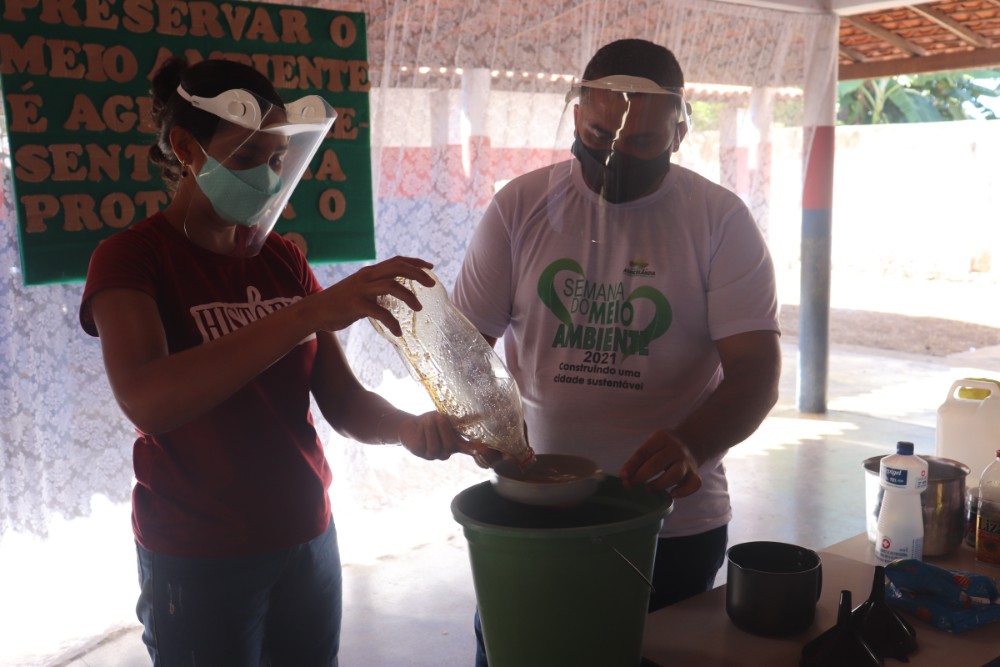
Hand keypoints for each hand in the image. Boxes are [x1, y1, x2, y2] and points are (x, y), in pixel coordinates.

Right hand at [308, 256, 435, 333]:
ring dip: (409, 296)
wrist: (314, 311)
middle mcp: (366, 277)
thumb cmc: (339, 303)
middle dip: (418, 274)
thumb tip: (396, 292)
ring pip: (392, 285)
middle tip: (433, 284)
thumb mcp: (360, 290)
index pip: (396, 261)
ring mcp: (361, 290)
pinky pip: (380, 312)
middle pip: (397, 268)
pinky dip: (392, 323)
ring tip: (419, 308)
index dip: (414, 262)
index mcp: (369, 272)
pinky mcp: (356, 305)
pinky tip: (398, 332)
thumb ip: (376, 288)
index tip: (430, 267)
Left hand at [398, 411, 493, 461]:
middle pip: (450, 445)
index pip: (468, 449)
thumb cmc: (432, 421)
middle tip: (440, 417)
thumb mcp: (447, 418)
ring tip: (430, 419)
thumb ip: (461, 420)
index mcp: (456, 444)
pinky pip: (424, 443)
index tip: (484, 449)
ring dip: (432, 429)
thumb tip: (481, 415)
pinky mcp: (420, 453)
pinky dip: (423, 431)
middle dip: (444, 430)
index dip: (476, 450)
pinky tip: (421, 425)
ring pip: (435, 446)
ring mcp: (433, 455)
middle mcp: (446, 452)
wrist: (411, 425)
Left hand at [619, 430, 701, 497]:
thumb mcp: (652, 445)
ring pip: (675, 474)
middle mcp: (676, 449)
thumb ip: (640, 460)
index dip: (632, 464)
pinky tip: (672, 494)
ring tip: (647, 489)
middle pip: (658, 462)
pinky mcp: (694, 474)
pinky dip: (684, 491)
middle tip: (629, 485)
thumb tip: (626, 479)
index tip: (622, 476)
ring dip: (659, 484)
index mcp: (662, 438)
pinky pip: (694, 484)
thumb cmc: (663, 448)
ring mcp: (687, 462)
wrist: (691, 442)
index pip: (644, 451)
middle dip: (641, 476)